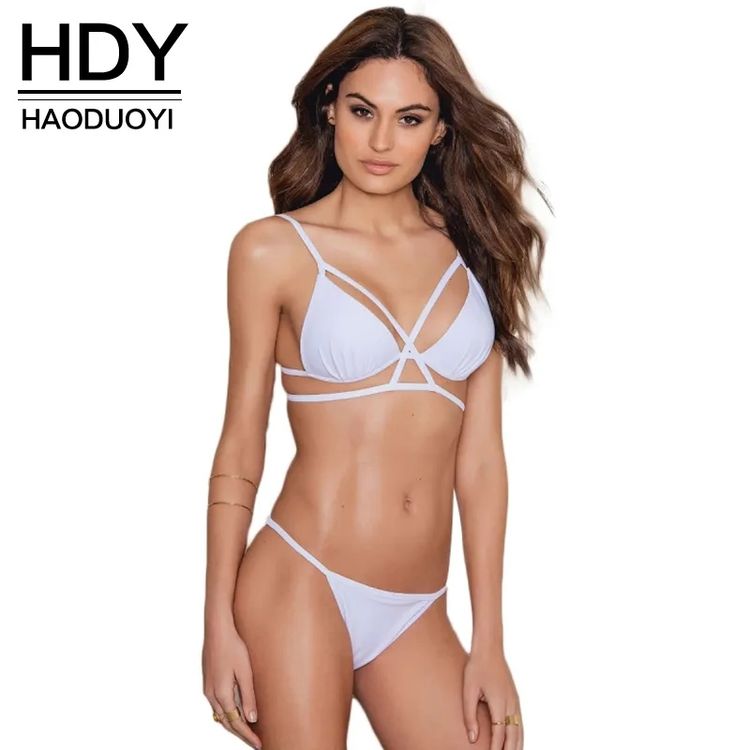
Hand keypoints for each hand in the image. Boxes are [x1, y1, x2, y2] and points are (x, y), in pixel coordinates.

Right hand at [202, 620, 262, 747]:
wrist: (217, 629)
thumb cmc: (233, 646)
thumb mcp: (245, 671)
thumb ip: (248, 696)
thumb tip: (252, 719)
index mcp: (222, 694)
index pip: (236, 723)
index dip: (248, 735)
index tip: (259, 745)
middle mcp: (212, 695)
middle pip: (227, 723)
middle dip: (241, 734)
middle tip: (255, 742)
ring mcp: (208, 689)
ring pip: (221, 715)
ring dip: (233, 725)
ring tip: (247, 731)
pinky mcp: (209, 682)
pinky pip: (218, 705)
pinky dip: (227, 714)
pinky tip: (236, 712)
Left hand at [462, 648, 522, 749]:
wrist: (490, 649)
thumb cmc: (476, 668)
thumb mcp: (468, 690)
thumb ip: (469, 715)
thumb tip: (472, 739)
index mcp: (499, 702)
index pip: (499, 734)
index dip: (496, 749)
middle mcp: (511, 704)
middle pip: (513, 736)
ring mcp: (515, 701)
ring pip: (520, 731)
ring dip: (516, 746)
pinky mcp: (515, 698)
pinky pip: (520, 723)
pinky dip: (519, 736)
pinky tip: (514, 742)